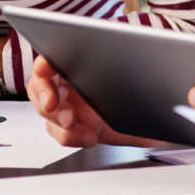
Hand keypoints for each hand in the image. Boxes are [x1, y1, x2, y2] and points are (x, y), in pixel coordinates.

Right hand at [27, 56, 161, 147]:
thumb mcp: (140, 76)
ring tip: (80, 129)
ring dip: (60, 123)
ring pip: (48, 113)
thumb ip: (140, 80)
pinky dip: (72, 137)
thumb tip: (153, 85)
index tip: (46, 66)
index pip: (52, 58)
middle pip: (40, 88)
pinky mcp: (70, 125)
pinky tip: (89, 137)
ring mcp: (66, 104)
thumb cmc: (133, 84)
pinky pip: (62, 133)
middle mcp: (66, 81)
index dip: (45, 62)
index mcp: (76, 60)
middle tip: (64, 111)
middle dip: (47, 99)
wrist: (140, 106)